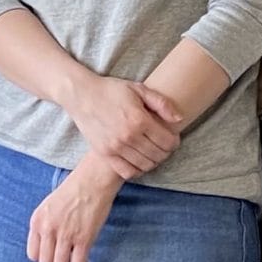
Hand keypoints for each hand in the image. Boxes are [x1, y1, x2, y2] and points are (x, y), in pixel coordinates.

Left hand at [28, 160, 121, 261]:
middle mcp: (48, 229)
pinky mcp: (83, 238)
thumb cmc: (75, 189)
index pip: (33, 254)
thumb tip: (49, 246)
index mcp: (37, 220)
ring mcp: (65, 234)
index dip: (44, 261)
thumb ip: (46, 225)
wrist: (93, 179)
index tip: (54, 260)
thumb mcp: (50, 205)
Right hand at [61, 71, 182, 176]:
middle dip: (166, 152)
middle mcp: (128, 136)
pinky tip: (139, 161)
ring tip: (153, 153)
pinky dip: (137, 170)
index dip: (174, 142)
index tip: (173, 138)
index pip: (167, 141)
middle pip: (158, 155)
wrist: (82, 96)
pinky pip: (127, 172)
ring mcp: (115, 147)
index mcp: (139, 120)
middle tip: (164, 146)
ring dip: (153, 162)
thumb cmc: (112, 91)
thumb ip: (161, 103)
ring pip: (145, 165)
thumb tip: (179, 119)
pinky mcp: (105, 154)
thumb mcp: (138, 89)